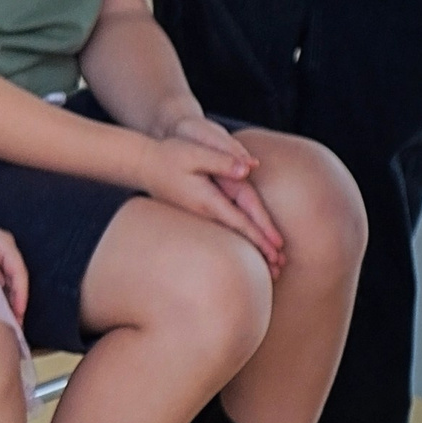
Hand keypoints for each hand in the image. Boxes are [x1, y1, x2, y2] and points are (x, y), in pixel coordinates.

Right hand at [131, 128, 281, 267]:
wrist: (142, 164)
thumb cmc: (167, 156)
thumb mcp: (193, 152)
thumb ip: (221, 159)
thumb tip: (248, 168)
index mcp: (208, 200)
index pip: (240, 221)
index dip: (260, 235)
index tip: (277, 251)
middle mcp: (206, 211)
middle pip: (239, 234)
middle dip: (260, 251)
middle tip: (280, 270)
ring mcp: (202, 213)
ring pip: (232, 234)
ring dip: (251, 250)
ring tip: (270, 267)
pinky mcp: (199, 210)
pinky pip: (225, 229)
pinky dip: (239, 240)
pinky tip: (247, 248)